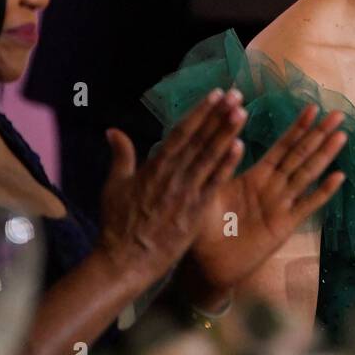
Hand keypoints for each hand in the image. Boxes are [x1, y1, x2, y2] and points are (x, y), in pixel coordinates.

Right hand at [97, 89, 246, 287]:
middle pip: (199, 139)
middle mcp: (172, 175)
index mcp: (154, 166)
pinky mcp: (195, 211)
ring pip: (209, 157)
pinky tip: (241, 147)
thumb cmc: (117, 225)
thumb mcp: (114, 186)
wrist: (125, 261)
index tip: (216, 94)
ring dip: (227, 133)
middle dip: (219, 115)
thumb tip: (112, 130)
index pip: (181, 132)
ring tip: (242, 112)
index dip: (199, 111)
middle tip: (237, 94)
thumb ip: (120, 156)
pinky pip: (214, 184)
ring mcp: (185, 193)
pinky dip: (227, 165)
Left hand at [186, 103, 345, 301]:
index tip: (312, 106)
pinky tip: (338, 176)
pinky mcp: (284, 226)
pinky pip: (307, 206)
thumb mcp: (210, 190)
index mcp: (256, 176)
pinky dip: (323, 192)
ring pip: (307, 175)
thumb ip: (221, 167)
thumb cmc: (204, 227)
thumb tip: (230, 139)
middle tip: (338, 113)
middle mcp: (273, 188)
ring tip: (341, 135)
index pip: (282, 146)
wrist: (206, 264)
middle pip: (300, 155)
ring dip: (325, 155)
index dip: (297, 127)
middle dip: (318, 134)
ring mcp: (281, 206)